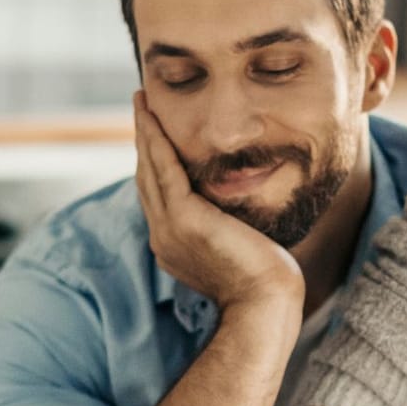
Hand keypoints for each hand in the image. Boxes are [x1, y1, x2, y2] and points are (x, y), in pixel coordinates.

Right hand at [134, 92, 303, 313]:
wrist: (265, 303)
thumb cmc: (264, 282)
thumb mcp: (237, 248)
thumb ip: (226, 227)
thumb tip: (237, 213)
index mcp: (173, 244)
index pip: (157, 194)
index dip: (152, 161)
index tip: (153, 135)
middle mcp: (163, 235)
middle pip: (146, 177)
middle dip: (142, 140)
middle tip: (140, 106)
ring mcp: (169, 228)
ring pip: (149, 169)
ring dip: (144, 132)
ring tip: (141, 102)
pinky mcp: (184, 218)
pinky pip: (164, 169)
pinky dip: (155, 140)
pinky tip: (152, 117)